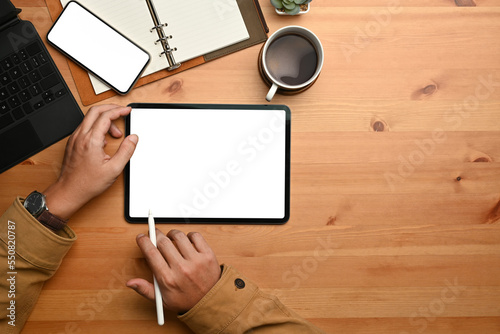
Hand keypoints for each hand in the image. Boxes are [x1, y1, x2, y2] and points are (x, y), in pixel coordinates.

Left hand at [43, 104, 137, 219]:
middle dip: (111, 109)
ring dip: (104, 120)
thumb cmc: (88, 183)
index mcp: (91, 141)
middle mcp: (80, 136)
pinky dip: (97, 127)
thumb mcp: (114, 169)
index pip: (106, 116)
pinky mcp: (72, 143)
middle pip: (95, 111)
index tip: (127, 111)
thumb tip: (133, 138)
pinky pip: (85, 127)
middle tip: (121, 112)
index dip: (119, 110)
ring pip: (90, 119)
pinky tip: (103, 140)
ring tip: (116, 134)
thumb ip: (126, 151)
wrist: (69, 191)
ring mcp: (74, 139)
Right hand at [126, 229, 220, 313]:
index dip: (144, 242)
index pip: (151, 253)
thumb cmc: (186, 300)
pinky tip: (186, 241)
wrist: (210, 301)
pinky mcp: (207, 255)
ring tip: (170, 237)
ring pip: (179, 236)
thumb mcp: (162, 300)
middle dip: (156, 235)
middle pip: (163, 242)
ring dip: (172, 234)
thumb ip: (145, 289)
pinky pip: (195, 236)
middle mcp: (181, 268)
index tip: (142, 237)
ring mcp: (196, 261)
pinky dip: (189, 235)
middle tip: (155, 234)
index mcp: (168, 279)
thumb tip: (130, 282)